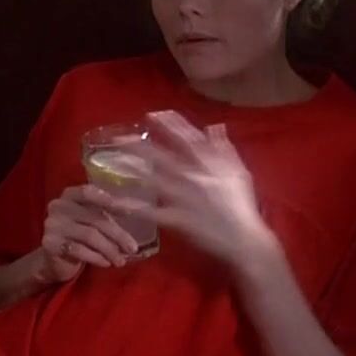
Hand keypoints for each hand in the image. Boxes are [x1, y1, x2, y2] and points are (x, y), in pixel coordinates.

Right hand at [36, 185, 141, 283]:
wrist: (54, 260)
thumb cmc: (78, 236)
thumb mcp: (91, 221)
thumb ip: (106, 213)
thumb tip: (132, 209)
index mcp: (69, 196)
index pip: (87, 192)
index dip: (108, 201)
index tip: (128, 212)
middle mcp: (58, 206)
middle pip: (94, 218)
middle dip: (117, 235)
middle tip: (132, 248)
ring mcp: (52, 224)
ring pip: (89, 235)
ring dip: (109, 250)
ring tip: (120, 261)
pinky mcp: (50, 243)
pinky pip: (79, 250)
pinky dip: (96, 257)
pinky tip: (106, 263)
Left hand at [83, 110, 277, 270]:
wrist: (245, 241)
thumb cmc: (243, 206)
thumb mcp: (239, 172)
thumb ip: (225, 148)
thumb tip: (215, 126)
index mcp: (209, 163)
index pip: (186, 137)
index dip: (168, 124)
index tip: (152, 114)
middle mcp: (193, 176)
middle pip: (161, 156)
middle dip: (138, 146)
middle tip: (119, 138)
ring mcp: (182, 197)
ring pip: (150, 181)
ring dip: (129, 172)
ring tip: (110, 165)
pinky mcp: (176, 218)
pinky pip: (148, 212)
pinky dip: (131, 207)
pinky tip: (113, 203)